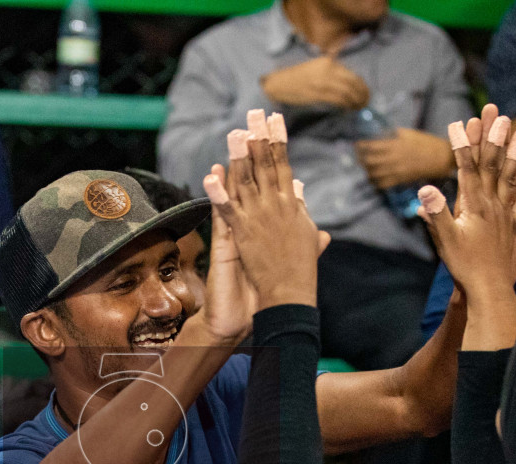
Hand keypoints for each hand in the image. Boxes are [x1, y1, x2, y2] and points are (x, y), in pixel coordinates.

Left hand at [203, 111, 330, 310]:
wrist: (288, 298)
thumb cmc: (299, 270)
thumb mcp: (304, 234)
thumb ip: (300, 207)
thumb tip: (298, 186)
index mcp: (291, 206)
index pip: (282, 166)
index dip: (277, 141)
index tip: (273, 119)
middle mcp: (275, 208)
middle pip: (266, 167)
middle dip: (259, 138)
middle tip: (254, 113)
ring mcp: (258, 220)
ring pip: (247, 182)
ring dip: (240, 156)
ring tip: (235, 132)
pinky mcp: (242, 235)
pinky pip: (228, 210)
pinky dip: (219, 193)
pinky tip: (211, 176)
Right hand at [260, 55, 369, 109]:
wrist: (279, 83)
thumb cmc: (298, 77)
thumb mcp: (317, 66)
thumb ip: (333, 70)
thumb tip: (351, 82)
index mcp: (329, 62)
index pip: (352, 75)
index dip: (362, 86)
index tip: (365, 93)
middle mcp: (328, 70)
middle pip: (353, 84)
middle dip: (362, 95)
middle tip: (365, 102)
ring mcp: (323, 82)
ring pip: (347, 93)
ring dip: (356, 102)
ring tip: (358, 107)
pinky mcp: (318, 94)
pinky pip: (338, 100)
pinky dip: (346, 105)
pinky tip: (348, 109)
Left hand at [355, 129, 454, 189]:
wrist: (441, 157)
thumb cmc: (426, 143)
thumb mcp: (409, 133)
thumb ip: (394, 134)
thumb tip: (381, 134)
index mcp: (395, 144)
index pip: (371, 146)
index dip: (361, 146)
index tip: (357, 145)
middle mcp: (393, 158)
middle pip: (369, 161)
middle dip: (361, 159)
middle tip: (359, 157)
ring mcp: (396, 170)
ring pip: (374, 174)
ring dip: (367, 171)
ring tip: (366, 168)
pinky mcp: (401, 180)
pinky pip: (383, 184)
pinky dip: (376, 182)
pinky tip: (375, 179)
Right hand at [416, 104, 515, 301]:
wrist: (489, 289)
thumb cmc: (464, 266)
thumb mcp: (445, 240)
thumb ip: (437, 213)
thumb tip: (426, 190)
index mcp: (474, 206)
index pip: (468, 169)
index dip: (463, 145)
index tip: (459, 123)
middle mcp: (492, 205)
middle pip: (494, 166)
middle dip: (494, 139)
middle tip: (499, 115)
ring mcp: (505, 214)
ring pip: (513, 178)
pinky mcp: (513, 225)